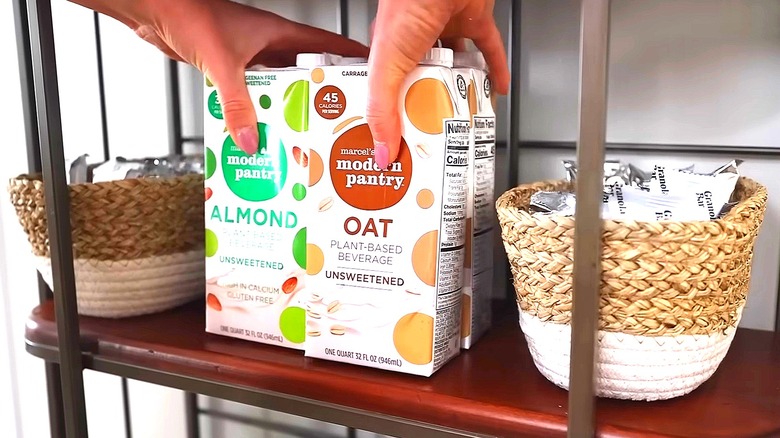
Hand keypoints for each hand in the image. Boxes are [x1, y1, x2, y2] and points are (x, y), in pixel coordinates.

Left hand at [72, 0, 368, 154]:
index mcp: (278, 32)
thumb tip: (250, 137)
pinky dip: (255, 111)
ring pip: (276, 87)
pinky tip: (256, 127)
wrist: (156, 11)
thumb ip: (238, 104)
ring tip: (295, 132)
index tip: (369, 76)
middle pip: (303, 74)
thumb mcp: (222, 63)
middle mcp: (267, 45)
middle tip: (331, 121)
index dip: (349, 60)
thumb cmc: (190, 15)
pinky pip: (251, 95)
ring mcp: (250, 57)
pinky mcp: (231, 69)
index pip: (324, 46)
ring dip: (282, 108)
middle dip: (316, 97)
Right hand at [367, 0, 508, 168]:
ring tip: (462, 116)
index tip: (393, 140)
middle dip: (427, 107)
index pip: (386, 89)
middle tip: (431, 135)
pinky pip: (489, 51)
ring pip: (455, 68)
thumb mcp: (387, 66)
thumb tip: (381, 150)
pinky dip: (496, 70)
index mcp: (387, 50)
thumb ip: (382, 109)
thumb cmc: (409, 2)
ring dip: (460, 90)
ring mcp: (446, 30)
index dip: (389, 114)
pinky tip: (498, 89)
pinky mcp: (475, 20)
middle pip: (423, 82)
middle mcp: (416, 40)